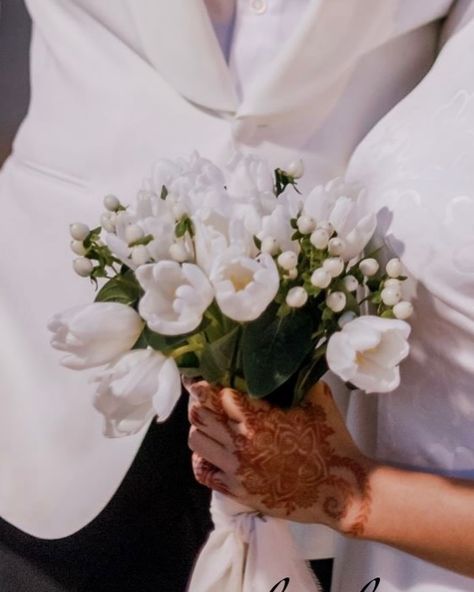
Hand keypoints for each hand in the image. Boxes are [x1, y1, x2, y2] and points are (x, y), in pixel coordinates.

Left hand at [186, 380, 374, 535]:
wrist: (339, 489)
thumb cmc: (331, 441)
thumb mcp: (318, 399)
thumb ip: (298, 377)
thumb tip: (289, 356)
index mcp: (258, 418)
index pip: (216, 394)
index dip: (208, 384)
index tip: (203, 378)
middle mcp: (242, 443)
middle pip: (200, 414)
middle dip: (200, 402)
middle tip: (204, 397)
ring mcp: (237, 469)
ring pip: (197, 440)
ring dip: (202, 428)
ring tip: (212, 424)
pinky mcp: (238, 491)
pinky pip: (202, 471)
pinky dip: (203, 457)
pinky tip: (215, 451)